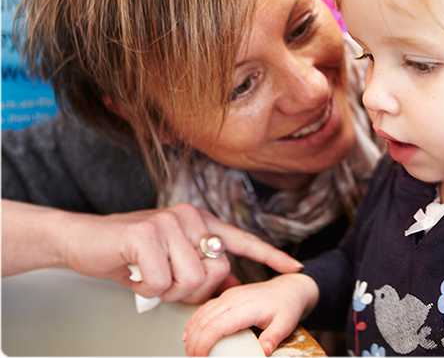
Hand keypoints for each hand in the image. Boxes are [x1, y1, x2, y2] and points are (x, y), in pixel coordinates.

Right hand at [61, 203, 302, 303]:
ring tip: (147, 273)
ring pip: (190, 280)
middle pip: (215, 272)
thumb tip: (234, 285)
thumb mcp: (172, 264)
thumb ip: (202, 271)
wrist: (83, 240)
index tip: (296, 268)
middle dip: (190, 290)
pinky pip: (162, 281)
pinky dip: (145, 287)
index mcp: (200, 222)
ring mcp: (169, 222)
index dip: (270, 256)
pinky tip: (133, 271)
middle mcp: (190, 217)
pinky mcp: (147, 233)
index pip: (242, 240)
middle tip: (163, 281)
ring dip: (165, 290)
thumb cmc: (130, 255)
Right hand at [184, 273, 319, 355]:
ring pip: (201, 313)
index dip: (204, 343)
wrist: (290, 288)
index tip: (201, 357)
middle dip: (194, 342)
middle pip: (204, 321)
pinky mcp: (227, 296)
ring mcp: (229, 296)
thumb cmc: (288, 305)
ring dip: (192, 332)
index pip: (216, 326)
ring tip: (191, 351)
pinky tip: (190, 334)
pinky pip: (205, 308)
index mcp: (246, 307)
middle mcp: (234, 299)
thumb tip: (263, 352)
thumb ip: (273, 337)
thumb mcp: (286, 324)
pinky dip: (195, 322)